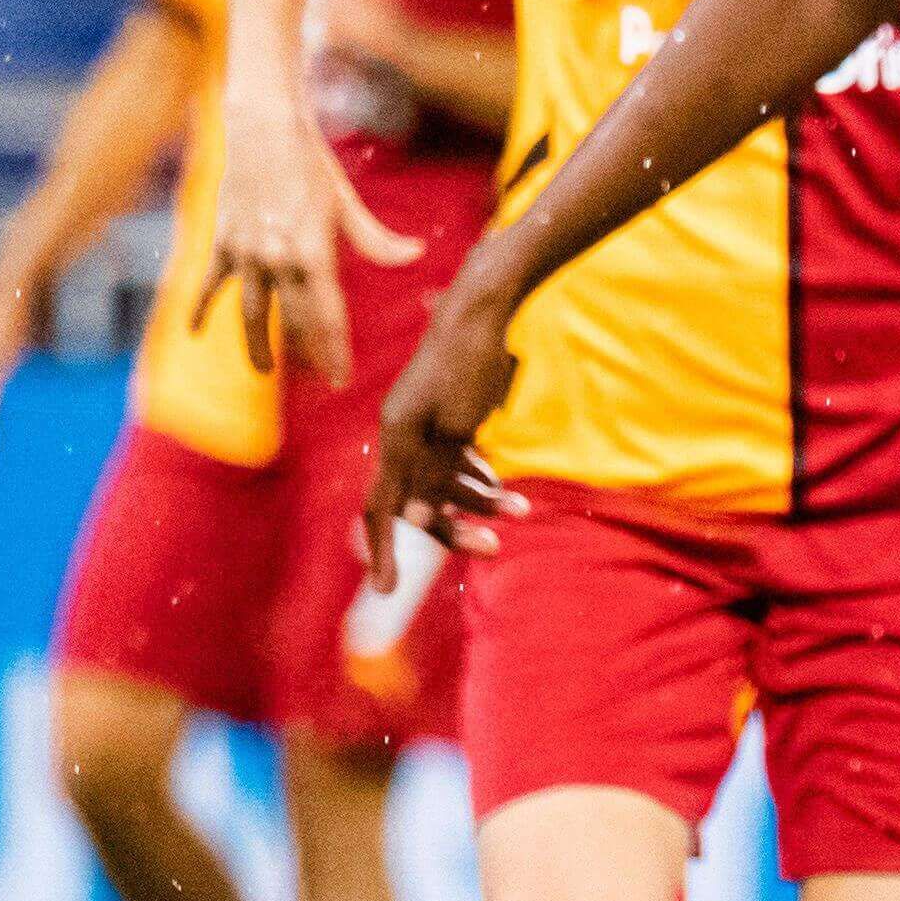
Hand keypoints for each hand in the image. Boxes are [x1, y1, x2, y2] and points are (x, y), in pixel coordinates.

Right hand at [202, 97, 414, 379]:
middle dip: (308, 355)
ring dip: (258, 347)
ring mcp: (246, 253)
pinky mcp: (222, 242)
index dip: (334, 350)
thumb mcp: (346, 202)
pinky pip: (210, 284)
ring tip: (266, 372)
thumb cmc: (311, 164)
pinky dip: (200, 308)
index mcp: (314, 252)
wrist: (262, 127)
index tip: (341, 379)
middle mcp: (279, 259)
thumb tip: (416, 254)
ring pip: (251, 313)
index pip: (328, 315)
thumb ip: (377, 239)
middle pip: (292, 322)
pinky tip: (195, 332)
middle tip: (319, 383)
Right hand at [364, 289, 531, 585]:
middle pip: (417, 501)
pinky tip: (500, 487)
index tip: (388, 591)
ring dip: (477, 501)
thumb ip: (432, 474)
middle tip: (494, 549)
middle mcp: (402, 434)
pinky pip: (453, 461)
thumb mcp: (454, 425)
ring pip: (442, 483)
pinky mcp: (445, 416)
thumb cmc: (469, 363)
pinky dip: (476, 477)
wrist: (483, 309)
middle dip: (453, 528)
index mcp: (395, 437)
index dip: (383, 551)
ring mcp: (423, 425)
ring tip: (520, 509)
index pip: (380, 508)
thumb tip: (410, 518)